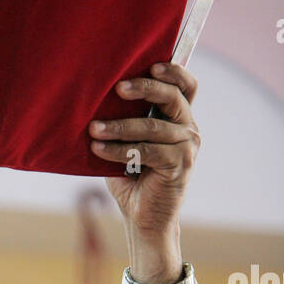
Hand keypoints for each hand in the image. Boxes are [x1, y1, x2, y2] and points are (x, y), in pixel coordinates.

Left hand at [88, 62, 200, 283]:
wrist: (143, 218)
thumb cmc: (131, 178)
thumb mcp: (128, 143)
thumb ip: (124, 119)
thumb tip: (93, 97)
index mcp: (180, 119)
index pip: (186, 86)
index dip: (174, 72)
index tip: (151, 66)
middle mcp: (189, 129)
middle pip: (173, 97)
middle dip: (144, 89)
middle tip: (117, 88)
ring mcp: (187, 147)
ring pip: (153, 127)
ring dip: (120, 126)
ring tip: (94, 129)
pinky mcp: (179, 165)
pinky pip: (146, 151)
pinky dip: (120, 150)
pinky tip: (99, 149)